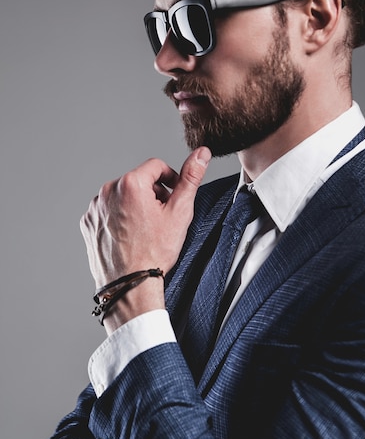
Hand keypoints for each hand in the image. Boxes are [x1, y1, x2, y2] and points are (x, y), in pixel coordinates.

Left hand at [80, 146, 210, 290]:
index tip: (174, 197)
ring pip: (122, 196)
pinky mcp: (89, 222)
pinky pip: (108, 211)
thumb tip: (201, 153)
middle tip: (162, 218)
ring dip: (135, 205)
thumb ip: (191, 178)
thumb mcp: (180, 212)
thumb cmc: (155, 252)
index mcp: (131, 184)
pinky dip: (119, 217)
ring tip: (146, 229)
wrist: (130, 284)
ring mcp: (96, 208)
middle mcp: (108, 191)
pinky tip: (130, 235)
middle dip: (153, 194)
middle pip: (138, 181)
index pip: (156, 166)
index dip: (171, 179)